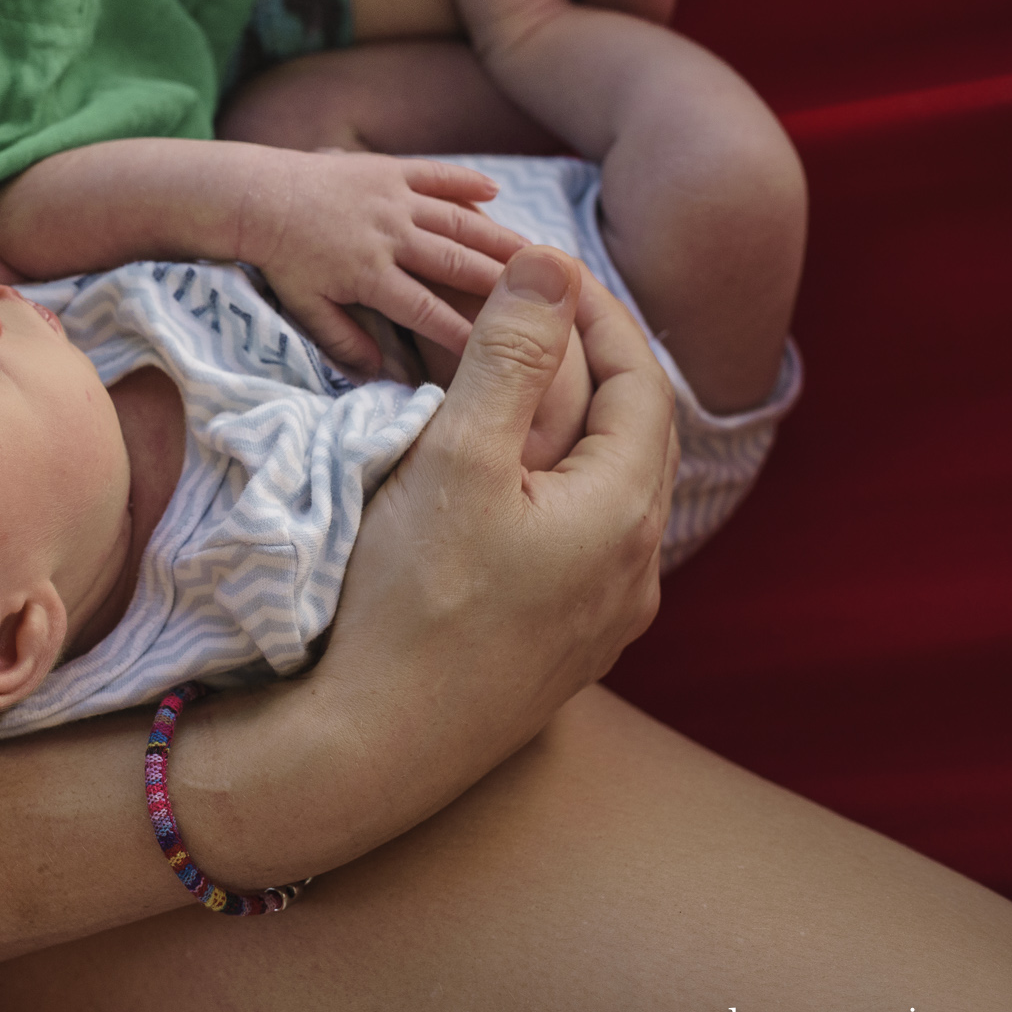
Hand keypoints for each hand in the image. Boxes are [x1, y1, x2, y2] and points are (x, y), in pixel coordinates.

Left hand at [241, 150, 527, 374]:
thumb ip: (343, 341)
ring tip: (537, 252)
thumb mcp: (306, 309)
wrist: (256, 198)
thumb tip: (379, 374)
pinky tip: (497, 190)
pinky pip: (435, 174)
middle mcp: (390, 236)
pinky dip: (465, 181)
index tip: (499, 349)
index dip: (465, 331)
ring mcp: (393, 198)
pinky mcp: (389, 170)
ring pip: (459, 219)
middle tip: (548, 296)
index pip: (428, 311)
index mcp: (370, 276)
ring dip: (500, 235)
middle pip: (458, 262)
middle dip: (503, 281)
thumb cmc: (282, 261)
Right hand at [306, 248, 674, 831]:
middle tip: (535, 314)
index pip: (640, 380)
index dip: (599, 314)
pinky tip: (505, 489)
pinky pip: (576, 545)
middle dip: (590, 365)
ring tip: (514, 388)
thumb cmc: (412, 600)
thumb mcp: (457, 458)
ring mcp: (602, 621)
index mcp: (623, 511)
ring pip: (604, 495)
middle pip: (632, 437)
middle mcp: (634, 569)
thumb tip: (550, 262)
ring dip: (570, 430)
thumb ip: (509, 355)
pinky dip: (549, 489)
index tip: (549, 268)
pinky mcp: (560, 653)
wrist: (372, 750)